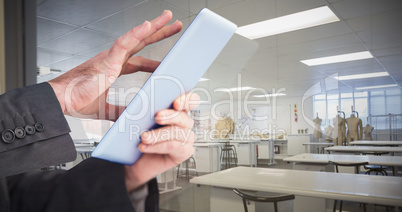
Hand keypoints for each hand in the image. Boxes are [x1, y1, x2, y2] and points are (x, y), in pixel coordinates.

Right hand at [48, 10, 182, 120]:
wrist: (60, 101)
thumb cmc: (76, 100)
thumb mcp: (107, 109)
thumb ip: (122, 111)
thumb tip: (134, 117)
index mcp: (113, 68)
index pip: (140, 61)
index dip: (154, 60)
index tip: (168, 61)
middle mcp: (114, 59)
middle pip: (141, 43)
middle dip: (159, 33)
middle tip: (174, 25)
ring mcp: (110, 57)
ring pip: (135, 37)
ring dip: (152, 26)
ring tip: (168, 18)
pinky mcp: (106, 60)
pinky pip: (123, 43)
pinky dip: (135, 33)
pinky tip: (147, 25)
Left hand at [124, 93, 199, 191]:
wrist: (137, 161)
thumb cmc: (139, 138)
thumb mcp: (135, 120)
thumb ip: (137, 110)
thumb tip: (134, 104)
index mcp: (177, 110)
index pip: (191, 100)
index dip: (187, 100)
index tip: (176, 103)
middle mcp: (184, 123)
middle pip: (184, 117)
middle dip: (170, 116)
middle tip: (157, 117)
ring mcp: (186, 138)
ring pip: (177, 133)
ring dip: (158, 135)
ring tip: (144, 137)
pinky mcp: (184, 152)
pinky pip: (173, 146)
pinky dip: (157, 146)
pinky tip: (144, 147)